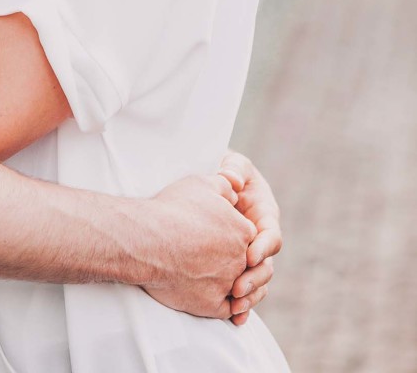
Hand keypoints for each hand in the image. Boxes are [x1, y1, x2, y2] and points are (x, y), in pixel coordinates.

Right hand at [141, 175, 255, 318]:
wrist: (146, 240)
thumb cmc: (173, 208)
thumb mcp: (203, 182)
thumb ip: (227, 184)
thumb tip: (236, 190)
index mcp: (243, 231)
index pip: (246, 234)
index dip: (229, 231)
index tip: (212, 230)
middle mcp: (241, 260)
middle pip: (242, 260)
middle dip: (228, 256)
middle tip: (207, 251)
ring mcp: (228, 284)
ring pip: (236, 285)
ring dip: (227, 281)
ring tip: (204, 272)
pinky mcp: (213, 306)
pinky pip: (227, 309)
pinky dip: (221, 303)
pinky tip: (206, 293)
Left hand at [219, 151, 281, 324]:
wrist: (213, 187)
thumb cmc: (225, 173)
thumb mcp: (233, 166)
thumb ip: (235, 169)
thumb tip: (232, 178)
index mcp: (265, 217)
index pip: (271, 236)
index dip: (263, 247)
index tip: (250, 256)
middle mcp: (261, 241)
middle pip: (266, 266)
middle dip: (254, 279)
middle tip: (237, 289)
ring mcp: (250, 257)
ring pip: (258, 283)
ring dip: (249, 297)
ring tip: (234, 308)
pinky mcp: (236, 268)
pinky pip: (244, 292)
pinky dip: (241, 307)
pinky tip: (233, 319)